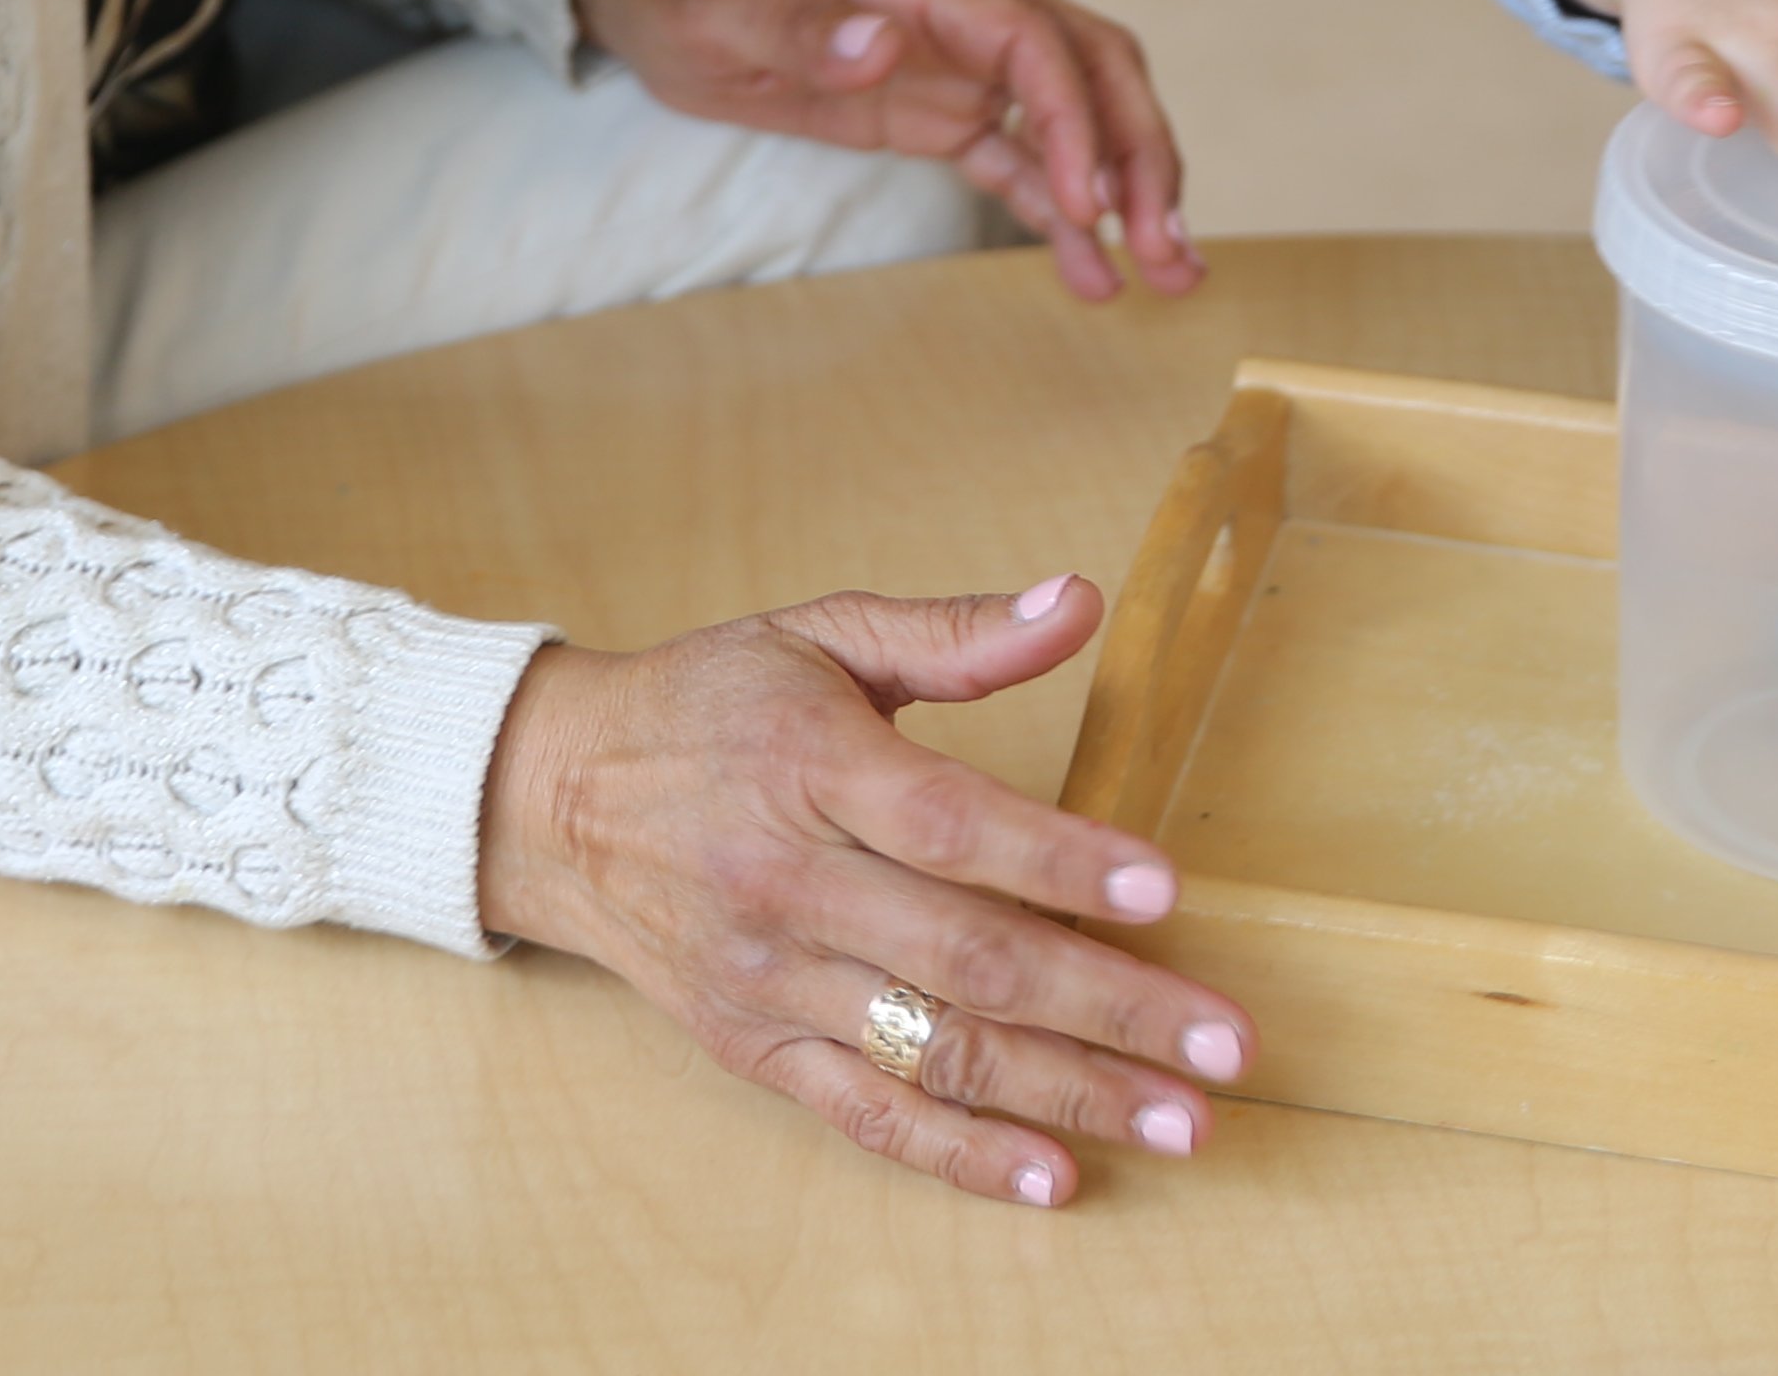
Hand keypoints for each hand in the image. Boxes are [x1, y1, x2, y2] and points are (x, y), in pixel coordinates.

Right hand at [475, 575, 1249, 1208]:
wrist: (553, 798)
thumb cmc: (707, 706)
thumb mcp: (821, 635)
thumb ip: (956, 632)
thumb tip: (1081, 600)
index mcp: (809, 764)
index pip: (950, 824)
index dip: (1059, 860)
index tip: (1164, 890)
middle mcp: (787, 881)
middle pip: (967, 959)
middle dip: (1109, 1008)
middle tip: (1224, 1044)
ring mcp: (770, 978)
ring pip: (935, 1050)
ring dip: (1069, 1095)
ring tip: (1180, 1122)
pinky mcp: (754, 1047)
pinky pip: (867, 1115)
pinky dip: (961, 1155)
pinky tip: (1052, 1177)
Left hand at [570, 0, 1198, 301]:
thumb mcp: (712, 6)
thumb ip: (798, 28)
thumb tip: (884, 44)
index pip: (1027, 36)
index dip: (1071, 117)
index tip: (1085, 203)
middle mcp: (949, 10)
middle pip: (1086, 65)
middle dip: (1139, 150)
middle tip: (1166, 246)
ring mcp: (947, 59)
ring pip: (1071, 112)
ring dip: (1124, 186)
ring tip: (1164, 273)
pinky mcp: (930, 104)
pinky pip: (1017, 154)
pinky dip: (1060, 208)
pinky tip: (1091, 268)